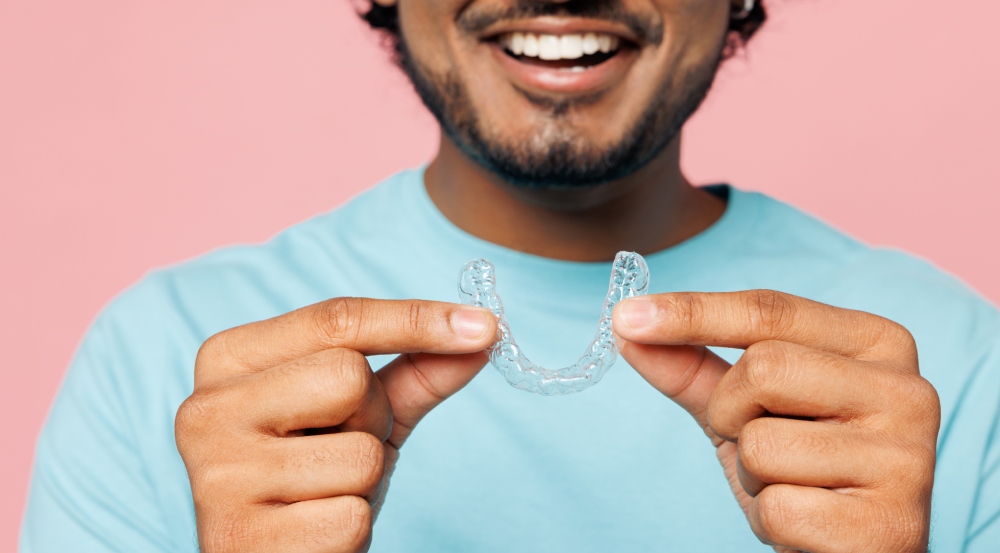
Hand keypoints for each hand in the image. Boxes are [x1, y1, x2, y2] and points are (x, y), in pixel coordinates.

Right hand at [175, 298, 496, 551]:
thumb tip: (482, 331)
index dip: (416, 319)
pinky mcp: (242, 539)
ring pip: (359, 454)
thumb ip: (415, 369)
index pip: (336, 319)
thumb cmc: (314, 477)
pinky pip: (351, 516)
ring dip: (364, 480)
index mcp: (227, 359)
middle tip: (340, 445)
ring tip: (325, 491)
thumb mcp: (361, 413)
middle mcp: (205, 410)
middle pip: (348, 376)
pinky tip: (314, 530)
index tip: (485, 325)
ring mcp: (218, 477)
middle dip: (372, 416)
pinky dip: (352, 527)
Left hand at [613, 290, 939, 552]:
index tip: (627, 315)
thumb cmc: (803, 469)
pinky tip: (810, 524)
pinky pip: (779, 508)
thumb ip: (692, 364)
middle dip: (732, 412)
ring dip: (752, 474)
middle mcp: (907, 389)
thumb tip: (628, 324)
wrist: (856, 549)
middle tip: (760, 440)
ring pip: (762, 443)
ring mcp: (908, 458)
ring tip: (792, 485)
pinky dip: (772, 520)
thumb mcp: (746, 407)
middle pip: (762, 368)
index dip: (692, 312)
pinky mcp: (889, 523)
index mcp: (878, 342)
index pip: (770, 310)